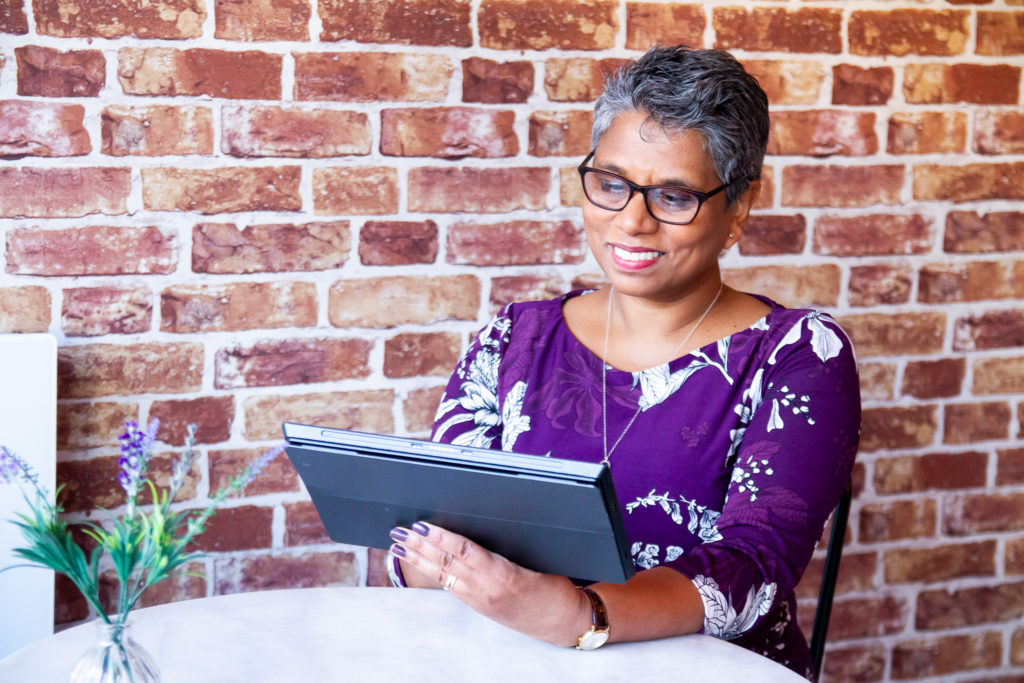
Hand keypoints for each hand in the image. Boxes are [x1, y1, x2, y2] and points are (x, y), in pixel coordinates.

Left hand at [389, 521, 590, 646]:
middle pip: (447, 562)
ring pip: (443, 575)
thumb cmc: (555, 587)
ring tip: (399, 545)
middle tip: (399, 530)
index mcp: (504, 575)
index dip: (440, 537)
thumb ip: (508, 548)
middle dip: (420, 545)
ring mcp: (480, 600)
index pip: (464, 551)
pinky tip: (420, 563)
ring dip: (418, 559)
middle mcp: (487, 589)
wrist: (562, 622)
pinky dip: (431, 572)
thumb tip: (479, 524)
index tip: (421, 525)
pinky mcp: (479, 607)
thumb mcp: (538, 560)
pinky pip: (450, 586)